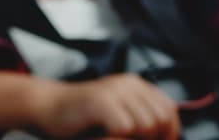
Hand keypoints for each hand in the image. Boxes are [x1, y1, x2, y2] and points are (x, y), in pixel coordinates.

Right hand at [40, 73, 180, 139]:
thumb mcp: (117, 113)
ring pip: (147, 124)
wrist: (48, 107)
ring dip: (136, 139)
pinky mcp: (101, 101)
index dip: (170, 132)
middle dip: (154, 139)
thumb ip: (139, 118)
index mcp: (136, 85)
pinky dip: (118, 138)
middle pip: (162, 118)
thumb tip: (167, 135)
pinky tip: (106, 136)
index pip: (169, 109)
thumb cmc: (82, 117)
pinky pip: (125, 127)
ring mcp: (115, 91)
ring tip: (117, 138)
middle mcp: (129, 84)